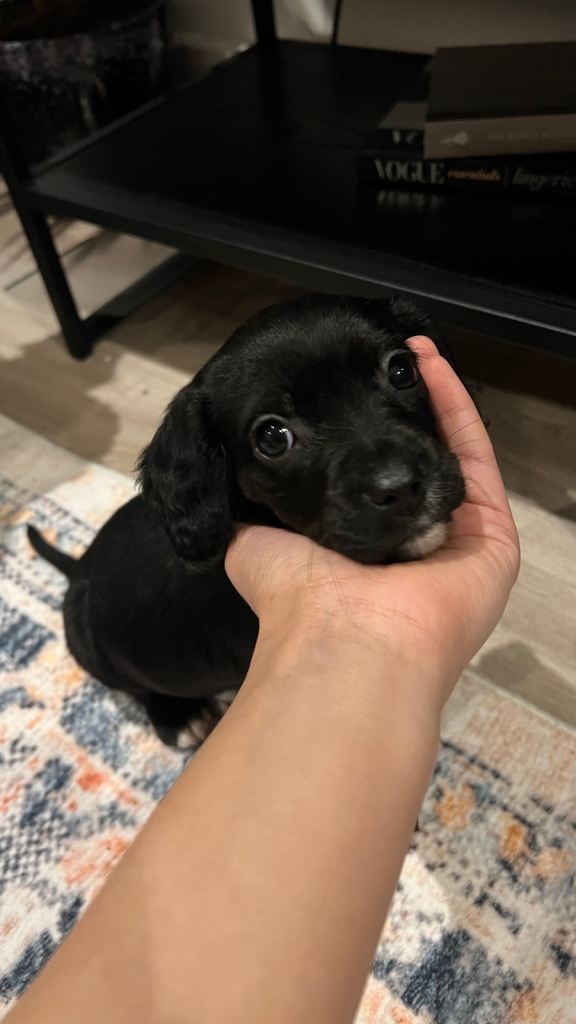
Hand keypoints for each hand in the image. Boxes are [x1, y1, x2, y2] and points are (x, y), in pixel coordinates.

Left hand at [225, 336, 519, 710]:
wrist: (346, 635)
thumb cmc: (298, 596)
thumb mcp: (252, 545)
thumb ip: (254, 512)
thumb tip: (233, 487)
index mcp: (362, 555)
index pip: (369, 483)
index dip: (362, 433)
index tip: (345, 388)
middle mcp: (411, 547)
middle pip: (412, 467)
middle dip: (401, 413)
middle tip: (384, 361)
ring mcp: (456, 541)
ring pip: (448, 456)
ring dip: (431, 400)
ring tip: (408, 350)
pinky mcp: (493, 535)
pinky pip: (475, 460)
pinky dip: (455, 408)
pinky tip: (429, 363)